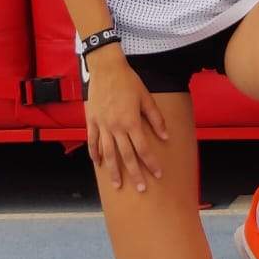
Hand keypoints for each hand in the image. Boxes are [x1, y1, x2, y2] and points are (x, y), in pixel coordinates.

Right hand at [85, 49, 168, 192]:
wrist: (106, 69)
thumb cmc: (129, 82)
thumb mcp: (146, 98)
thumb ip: (156, 119)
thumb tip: (165, 136)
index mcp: (131, 122)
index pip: (143, 149)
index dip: (151, 163)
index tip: (158, 175)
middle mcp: (116, 127)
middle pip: (126, 156)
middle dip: (135, 174)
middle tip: (141, 189)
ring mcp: (102, 126)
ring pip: (108, 154)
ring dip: (113, 171)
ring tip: (118, 185)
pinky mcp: (92, 122)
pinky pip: (93, 142)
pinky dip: (95, 154)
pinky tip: (99, 164)